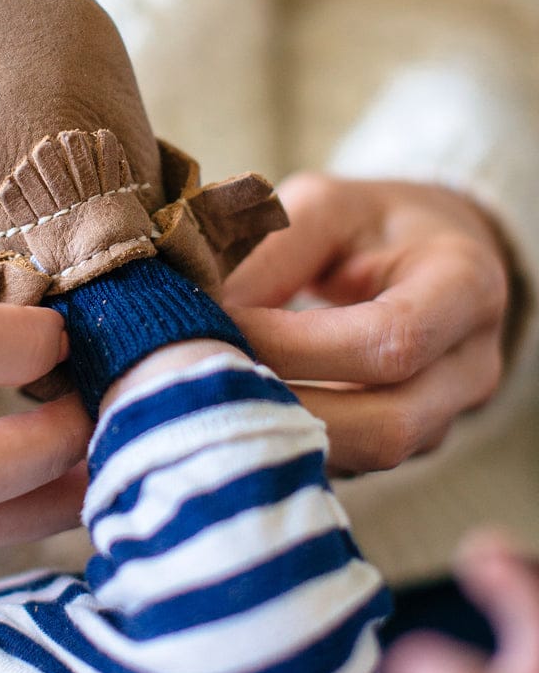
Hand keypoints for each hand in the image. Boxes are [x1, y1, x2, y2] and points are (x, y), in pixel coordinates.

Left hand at [222, 174, 508, 473]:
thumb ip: (269, 255)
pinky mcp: (410, 447)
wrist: (428, 255)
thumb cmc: (368, 226)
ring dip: (281, 434)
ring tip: (211, 402)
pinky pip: (349, 463)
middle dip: (286, 408)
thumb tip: (201, 315)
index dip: (296, 347)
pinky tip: (237, 417)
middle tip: (203, 383)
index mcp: (465, 287)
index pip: (389, 340)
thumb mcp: (323, 209)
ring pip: (365, 457)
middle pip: (387, 424)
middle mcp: (471, 366)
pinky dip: (288, 444)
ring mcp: (446, 417)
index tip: (221, 329)